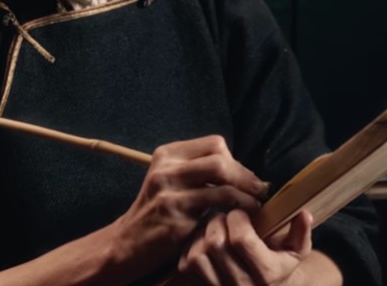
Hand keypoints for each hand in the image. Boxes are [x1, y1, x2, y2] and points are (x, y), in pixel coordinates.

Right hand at [109, 135, 269, 278]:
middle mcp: (166, 168)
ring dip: (246, 194)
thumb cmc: (158, 212)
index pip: (214, 144)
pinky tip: (240, 217)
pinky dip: (235, 211)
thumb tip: (243, 171)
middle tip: (259, 189)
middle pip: (220, 159)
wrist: (127, 242)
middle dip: (245, 175)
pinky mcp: (175, 217)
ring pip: (221, 183)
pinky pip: (215, 208)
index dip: (236, 160)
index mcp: (168, 154)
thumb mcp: (172, 181)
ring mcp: (169, 193)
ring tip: (255, 204)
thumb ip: (199, 170)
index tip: (245, 177)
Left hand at [177, 209, 313, 284]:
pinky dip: (193, 246)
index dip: (237, 217)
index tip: (241, 212)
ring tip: (215, 227)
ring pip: (199, 254)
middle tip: (225, 216)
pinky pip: (188, 264)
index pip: (240, 239)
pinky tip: (205, 240)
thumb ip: (301, 232)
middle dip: (218, 221)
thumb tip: (304, 214)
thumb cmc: (280, 265)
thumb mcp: (296, 251)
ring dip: (203, 233)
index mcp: (267, 274)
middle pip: (216, 244)